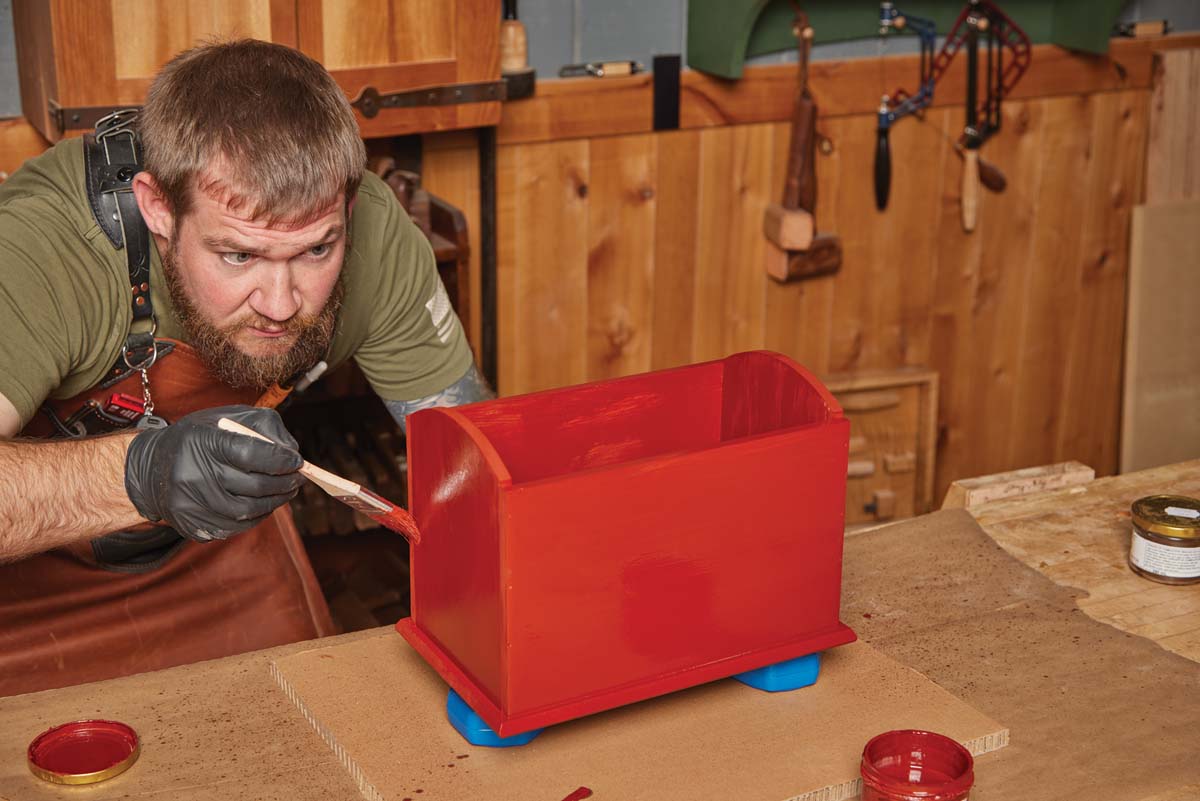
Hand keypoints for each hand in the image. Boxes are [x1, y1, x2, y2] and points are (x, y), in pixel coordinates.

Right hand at [124, 405, 303, 541]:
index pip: (251, 453)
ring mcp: (190, 505)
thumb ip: (264, 427)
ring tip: (285, 491)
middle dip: (284, 483)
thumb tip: (292, 453)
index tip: (297, 461)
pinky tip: (263, 504)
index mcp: (202, 442)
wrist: (151, 468)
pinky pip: (235, 527)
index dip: (280, 459)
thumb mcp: (227, 418)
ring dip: (275, 502)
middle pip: (254, 485)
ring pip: (248, 511)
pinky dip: (256, 517)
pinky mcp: (191, 526)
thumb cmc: (197, 439)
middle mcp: (193, 475)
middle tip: (298, 478)